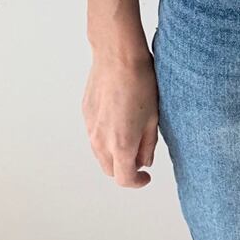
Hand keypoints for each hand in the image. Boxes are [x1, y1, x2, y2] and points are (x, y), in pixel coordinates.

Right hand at [82, 32, 157, 187]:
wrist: (118, 57)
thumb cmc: (141, 84)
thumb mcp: (153, 118)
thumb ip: (148, 145)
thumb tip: (144, 162)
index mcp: (121, 145)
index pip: (125, 179)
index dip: (137, 182)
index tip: (145, 177)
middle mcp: (101, 141)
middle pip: (110, 170)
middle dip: (125, 169)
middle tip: (140, 157)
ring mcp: (90, 128)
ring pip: (100, 154)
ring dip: (114, 154)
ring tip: (131, 136)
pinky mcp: (86, 115)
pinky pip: (95, 135)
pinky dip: (106, 137)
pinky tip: (119, 119)